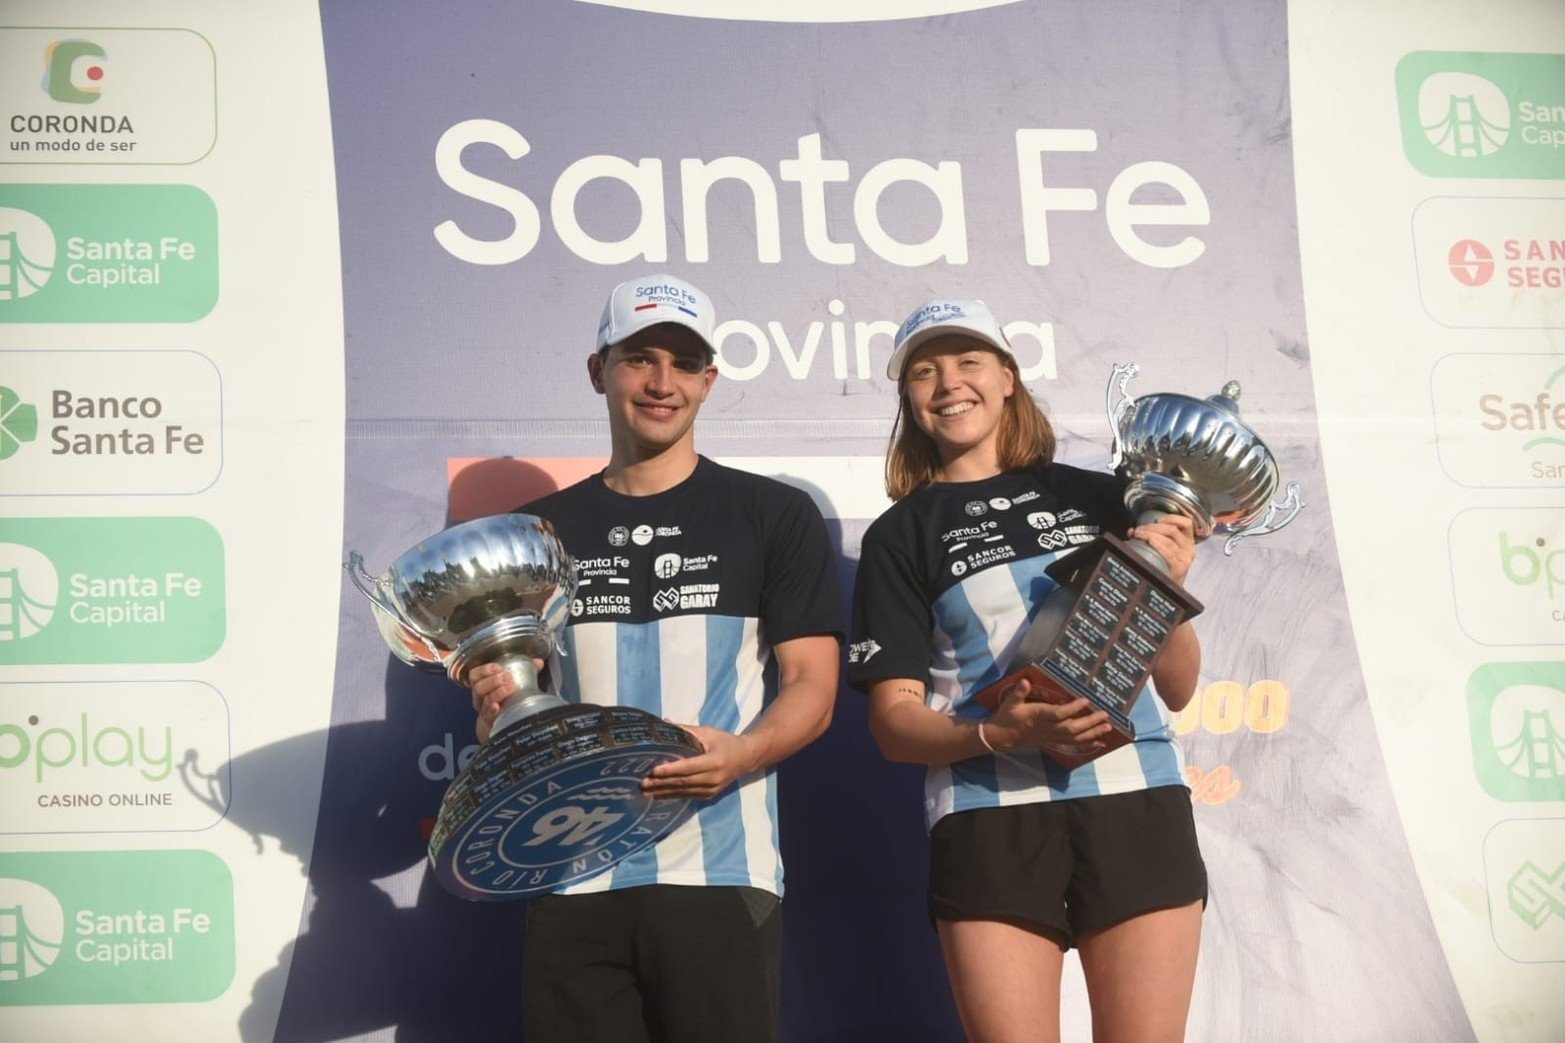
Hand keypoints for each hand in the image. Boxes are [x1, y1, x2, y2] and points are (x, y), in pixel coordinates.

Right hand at [463, 661, 540, 743]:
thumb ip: (524, 670)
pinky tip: (498, 707)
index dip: (485, 670)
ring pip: (485, 700)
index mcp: (481, 684)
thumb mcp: (510, 682)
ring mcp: (484, 709)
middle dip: (493, 680)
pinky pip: (489, 715)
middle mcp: (479, 697)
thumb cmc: (506, 696)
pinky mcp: (490, 720)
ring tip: (511, 687)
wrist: (502, 718)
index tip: (499, 667)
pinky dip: (493, 710)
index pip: (475, 675)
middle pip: (479, 687)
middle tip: (508, 677)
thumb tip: (539, 662)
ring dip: (498, 693)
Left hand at [640, 725, 758, 801]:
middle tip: (643, 782)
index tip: (653, 771)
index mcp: (714, 761)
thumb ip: (685, 730)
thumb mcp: (708, 732)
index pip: (688, 767)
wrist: (746, 758)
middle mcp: (713, 778)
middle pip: (683, 782)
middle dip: (662, 783)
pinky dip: (673, 795)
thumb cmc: (725, 742)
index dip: (670, 769)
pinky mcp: (709, 795)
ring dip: (664, 792)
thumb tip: (664, 723)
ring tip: (646, 791)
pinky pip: (688, 796)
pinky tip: (659, 795)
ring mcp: (712, 789)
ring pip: (684, 791)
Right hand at [985, 677, 1112, 753]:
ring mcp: (1052, 737)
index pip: (1058, 714)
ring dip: (1092, 733)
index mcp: (1038, 716)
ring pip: (1075, 738)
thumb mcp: (1010, 702)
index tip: (1086, 700)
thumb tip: (1025, 681)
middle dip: (1089, 722)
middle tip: (1105, 715)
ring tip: (1108, 727)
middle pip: (1072, 728)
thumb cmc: (1007, 716)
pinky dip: (1087, 743)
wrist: (1002, 737)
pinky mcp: (1053, 742)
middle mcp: (1048, 728)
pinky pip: (1073, 744)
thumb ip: (1019, 692)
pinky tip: (1100, 743)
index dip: (1072, 708)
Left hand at [1129, 513, 1197, 584]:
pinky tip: (1149, 542)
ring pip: (1168, 540)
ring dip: (1150, 534)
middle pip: (1172, 530)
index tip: (1157, 519)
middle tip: (1139, 530)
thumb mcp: (1164, 549)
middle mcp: (1189, 548)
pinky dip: (1158, 545)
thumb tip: (1131, 531)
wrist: (1170, 588)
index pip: (1186, 523)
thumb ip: (1150, 537)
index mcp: (1187, 540)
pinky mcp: (1180, 568)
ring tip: (1139, 534)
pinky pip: (1168, 553)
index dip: (1172, 518)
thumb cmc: (1165, 565)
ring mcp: (1185, 558)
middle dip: (1153, 527)